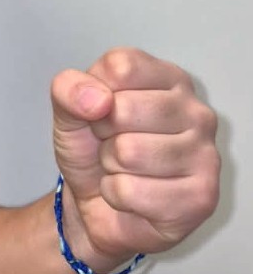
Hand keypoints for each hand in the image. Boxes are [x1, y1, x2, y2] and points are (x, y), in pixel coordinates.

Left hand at [51, 48, 219, 270]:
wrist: (96, 205)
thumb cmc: (93, 150)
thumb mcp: (68, 110)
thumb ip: (69, 89)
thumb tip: (98, 100)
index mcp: (169, 78)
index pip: (121, 67)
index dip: (94, 94)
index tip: (102, 111)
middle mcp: (196, 112)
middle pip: (124, 109)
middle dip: (103, 134)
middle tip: (114, 146)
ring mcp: (206, 154)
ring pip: (128, 152)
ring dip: (111, 167)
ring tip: (124, 170)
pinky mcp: (201, 197)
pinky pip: (131, 191)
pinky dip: (117, 196)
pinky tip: (135, 197)